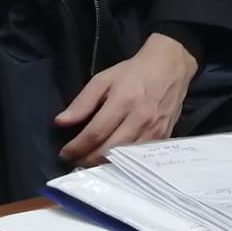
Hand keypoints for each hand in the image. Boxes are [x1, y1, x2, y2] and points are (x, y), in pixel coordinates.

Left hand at [56, 33, 197, 166]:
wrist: (171, 66)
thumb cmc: (134, 72)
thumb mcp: (104, 79)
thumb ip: (82, 101)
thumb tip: (61, 122)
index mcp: (123, 101)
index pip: (95, 133)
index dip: (77, 147)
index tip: (64, 153)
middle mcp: (140, 119)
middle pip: (108, 150)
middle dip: (86, 160)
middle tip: (74, 160)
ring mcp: (154, 130)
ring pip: (124, 158)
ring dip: (103, 164)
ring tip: (89, 162)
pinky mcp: (164, 137)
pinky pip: (139, 158)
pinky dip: (123, 162)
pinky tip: (111, 161)